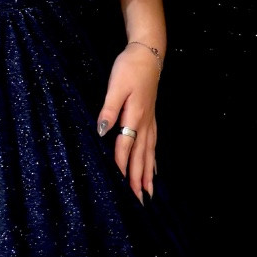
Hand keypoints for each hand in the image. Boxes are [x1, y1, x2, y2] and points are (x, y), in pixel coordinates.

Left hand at [97, 44, 159, 200]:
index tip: (119, 186)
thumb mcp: (115, 86)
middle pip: (141, 156)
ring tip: (148, 192)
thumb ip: (108, 109)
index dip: (121, 167)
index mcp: (134, 116)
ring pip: (149, 153)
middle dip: (139, 179)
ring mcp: (150, 122)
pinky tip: (154, 169)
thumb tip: (102, 130)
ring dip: (148, 174)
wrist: (148, 55)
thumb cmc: (129, 69)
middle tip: (139, 202)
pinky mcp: (151, 118)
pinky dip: (153, 160)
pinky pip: (153, 145)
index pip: (125, 146)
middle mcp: (144, 123)